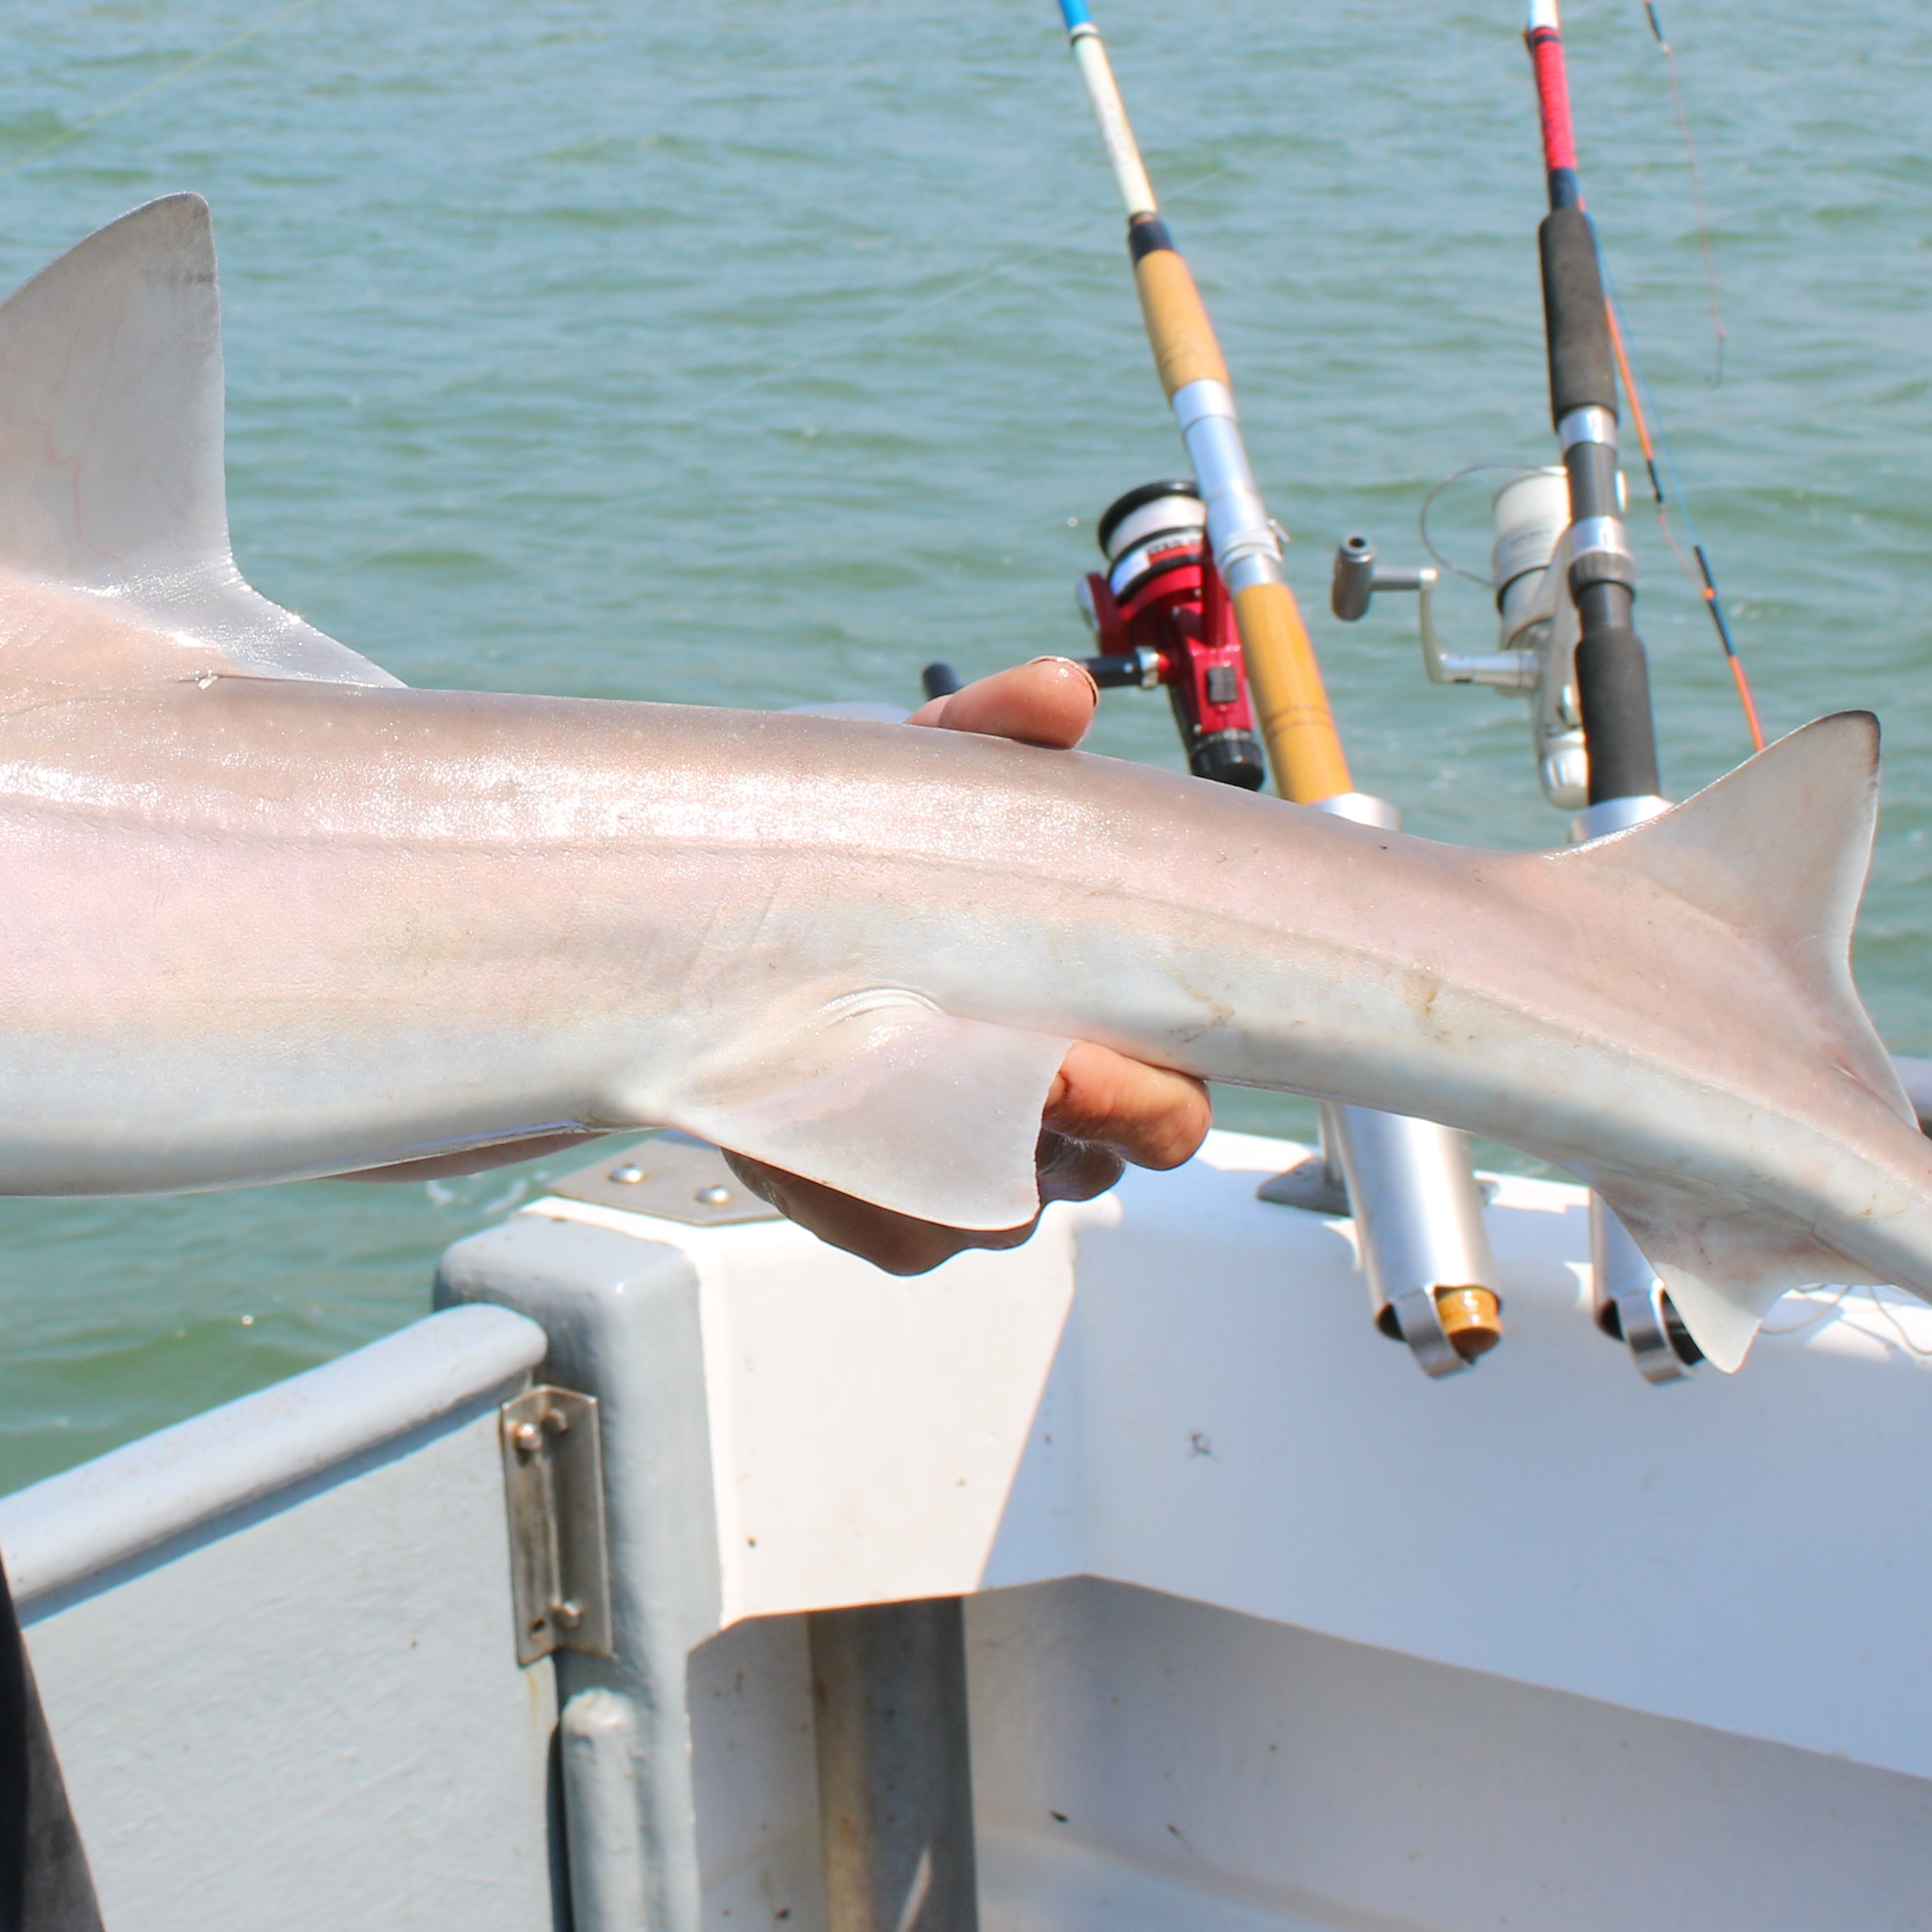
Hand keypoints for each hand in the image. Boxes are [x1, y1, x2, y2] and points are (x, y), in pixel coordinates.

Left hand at [731, 658, 1217, 1275]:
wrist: (755, 903)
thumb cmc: (885, 846)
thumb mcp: (933, 774)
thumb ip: (997, 725)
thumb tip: (1061, 695)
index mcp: (1098, 1026)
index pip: (1175, 1101)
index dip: (1148, 1096)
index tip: (1081, 1053)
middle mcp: (1050, 1114)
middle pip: (1104, 1167)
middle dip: (1076, 1131)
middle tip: (1020, 1072)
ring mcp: (968, 1168)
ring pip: (1001, 1213)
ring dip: (957, 1159)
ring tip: (881, 1086)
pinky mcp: (881, 1204)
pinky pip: (899, 1236)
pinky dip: (859, 1196)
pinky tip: (810, 1132)